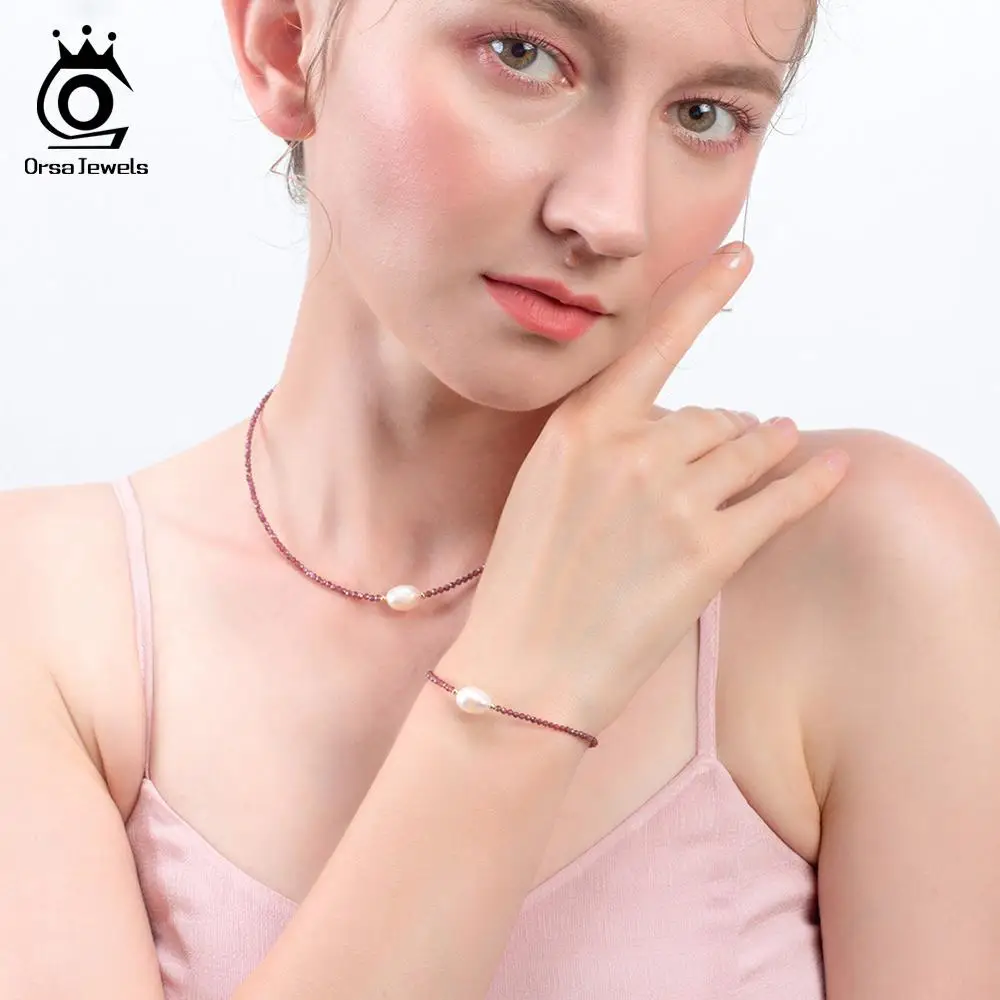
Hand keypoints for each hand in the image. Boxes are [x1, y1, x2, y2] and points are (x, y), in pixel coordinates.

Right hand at [451, 243, 849, 738]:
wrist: (524, 667)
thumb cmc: (525, 578)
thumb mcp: (542, 485)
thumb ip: (602, 440)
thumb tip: (673, 422)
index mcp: (581, 428)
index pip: (655, 344)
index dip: (703, 294)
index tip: (741, 255)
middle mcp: (631, 451)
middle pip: (712, 414)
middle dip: (727, 430)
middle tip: (734, 442)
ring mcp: (674, 501)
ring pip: (750, 449)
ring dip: (767, 447)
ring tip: (780, 443)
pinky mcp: (710, 553)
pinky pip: (780, 501)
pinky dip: (811, 482)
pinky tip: (832, 469)